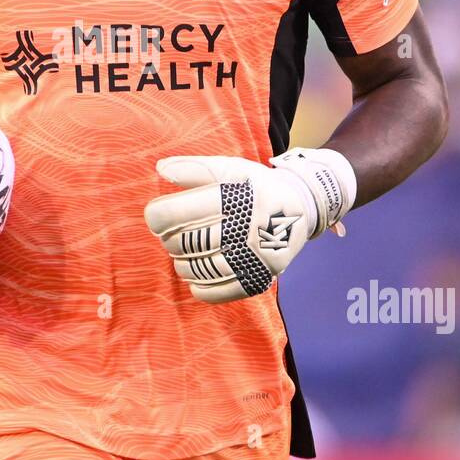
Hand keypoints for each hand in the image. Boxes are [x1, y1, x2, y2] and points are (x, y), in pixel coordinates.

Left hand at [143, 149, 353, 303]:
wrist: (303, 208)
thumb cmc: (257, 186)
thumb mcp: (232, 167)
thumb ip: (195, 168)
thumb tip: (161, 169)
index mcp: (237, 198)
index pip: (180, 213)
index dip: (157, 215)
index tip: (156, 215)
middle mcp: (248, 229)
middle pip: (185, 242)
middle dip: (169, 238)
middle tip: (172, 233)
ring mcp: (255, 258)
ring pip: (198, 269)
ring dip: (181, 262)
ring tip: (184, 251)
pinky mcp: (261, 278)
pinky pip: (219, 292)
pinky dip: (199, 286)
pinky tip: (196, 275)